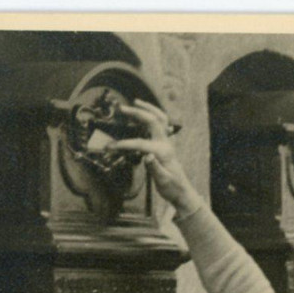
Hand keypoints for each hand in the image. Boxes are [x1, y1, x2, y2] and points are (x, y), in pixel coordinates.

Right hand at [110, 100, 201, 217]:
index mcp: (162, 152)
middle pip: (152, 121)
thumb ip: (155, 168)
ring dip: (148, 108)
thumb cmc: (171, 188)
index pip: (141, 144)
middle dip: (137, 113)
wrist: (182, 191)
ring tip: (135, 101)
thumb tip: (147, 157)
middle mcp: (165, 143)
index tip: (111, 146)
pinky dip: (152, 114)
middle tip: (122, 108)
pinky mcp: (165, 143)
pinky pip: (161, 123)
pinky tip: (144, 113)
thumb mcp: (162, 181)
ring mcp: (167, 141)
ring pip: (160, 118)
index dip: (125, 144)